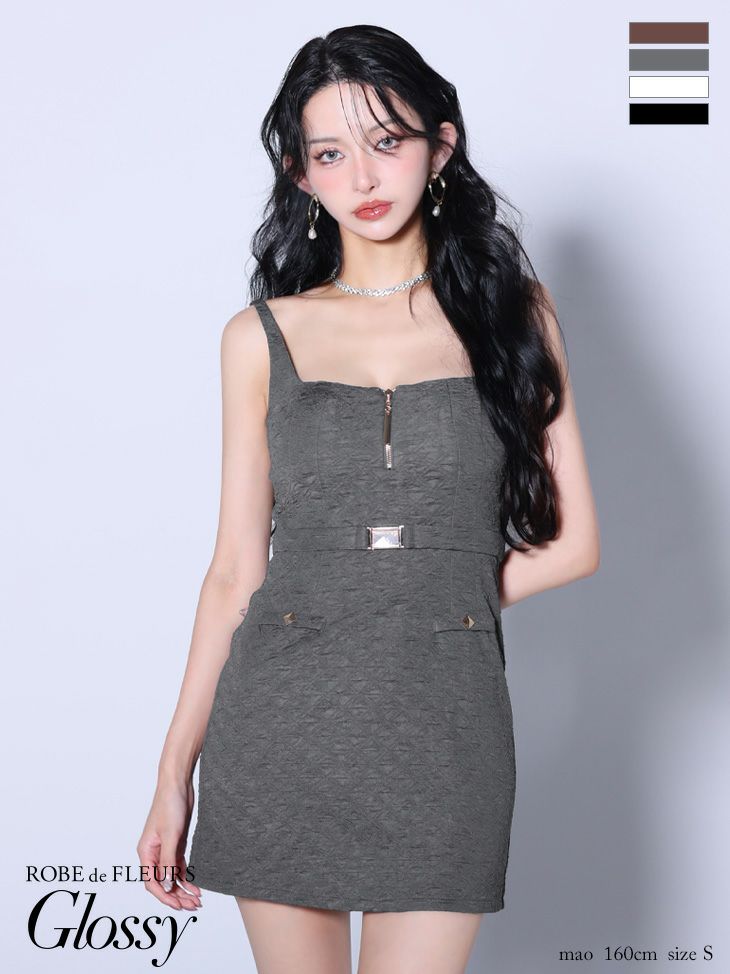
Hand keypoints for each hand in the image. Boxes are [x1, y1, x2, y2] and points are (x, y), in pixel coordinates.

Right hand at [137, 778, 201, 910]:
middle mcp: (154, 853)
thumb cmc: (169, 805)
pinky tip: (195, 886)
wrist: (178, 785)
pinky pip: (178, 866)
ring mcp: (165, 848)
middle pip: (162, 882)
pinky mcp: (176, 843)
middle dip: (176, 895)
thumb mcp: (171, 835)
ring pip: (171, 876)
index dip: (164, 896)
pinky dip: (186, 876)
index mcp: (146, 852)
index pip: (152, 882)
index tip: (178, 905)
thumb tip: (166, 886)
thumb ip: (168, 862)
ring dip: (182, 888)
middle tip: (192, 906)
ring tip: (196, 900)